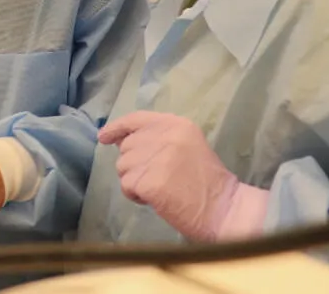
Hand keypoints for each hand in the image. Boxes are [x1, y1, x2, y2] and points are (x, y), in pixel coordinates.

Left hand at [100, 111, 267, 240]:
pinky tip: (156, 199)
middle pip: (126, 147)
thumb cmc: (206, 180)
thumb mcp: (185, 145)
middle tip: (157, 177)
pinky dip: (136, 195)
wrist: (224, 209)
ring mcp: (156, 158)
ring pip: (122, 167)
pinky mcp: (149, 181)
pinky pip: (126, 186)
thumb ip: (156, 138)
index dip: (117, 128)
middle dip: (134, 164)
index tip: (103, 137)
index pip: (135, 119)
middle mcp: (164, 136)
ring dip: (134, 180)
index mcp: (176, 124)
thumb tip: (118, 139)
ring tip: (160, 188)